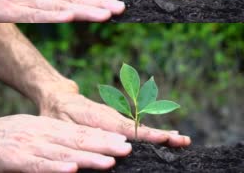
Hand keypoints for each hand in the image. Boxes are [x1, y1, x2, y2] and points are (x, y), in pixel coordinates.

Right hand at [0, 114, 131, 171]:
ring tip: (109, 162)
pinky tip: (72, 170)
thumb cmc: (8, 136)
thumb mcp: (37, 132)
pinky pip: (39, 165)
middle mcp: (45, 134)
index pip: (83, 132)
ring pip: (64, 153)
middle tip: (127, 149)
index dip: (105, 137)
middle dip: (105, 145)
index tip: (125, 142)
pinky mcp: (16, 159)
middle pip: (80, 140)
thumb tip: (80, 151)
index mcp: (52, 128)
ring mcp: (31, 146)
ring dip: (88, 158)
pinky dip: (56, 167)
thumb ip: (58, 140)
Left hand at [40, 90, 190, 147]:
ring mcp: (118, 119)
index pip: (131, 129)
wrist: (59, 97)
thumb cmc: (58, 114)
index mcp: (104, 119)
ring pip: (142, 129)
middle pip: (143, 129)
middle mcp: (115, 118)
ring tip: (182, 141)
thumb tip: (108, 146)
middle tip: (185, 141)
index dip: (150, 135)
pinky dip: (152, 135)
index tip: (167, 138)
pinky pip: (137, 130)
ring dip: (162, 135)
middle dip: (164, 135)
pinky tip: (164, 139)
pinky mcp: (117, 122)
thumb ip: (86, 135)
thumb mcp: (65, 126)